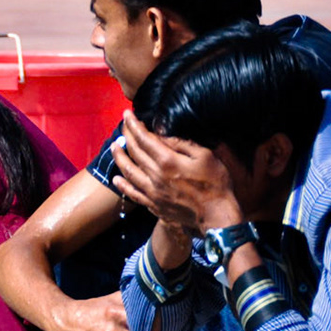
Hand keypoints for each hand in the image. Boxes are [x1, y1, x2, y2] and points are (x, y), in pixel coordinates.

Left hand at [111, 112, 243, 234]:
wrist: (217, 215)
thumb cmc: (215, 183)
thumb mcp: (205, 156)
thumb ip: (182, 144)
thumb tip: (163, 135)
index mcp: (168, 161)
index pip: (144, 139)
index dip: (134, 126)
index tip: (127, 115)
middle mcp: (155, 176)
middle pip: (135, 153)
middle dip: (126, 137)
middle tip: (122, 127)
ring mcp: (153, 192)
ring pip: (129, 172)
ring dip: (119, 158)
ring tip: (114, 147)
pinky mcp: (154, 205)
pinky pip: (133, 194)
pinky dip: (123, 185)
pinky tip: (116, 179)